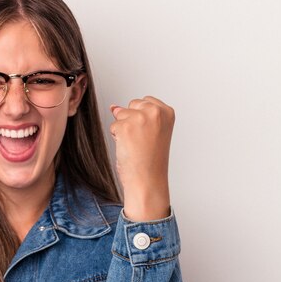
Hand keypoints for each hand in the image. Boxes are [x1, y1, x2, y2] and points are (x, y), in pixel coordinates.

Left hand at [110, 96, 174, 220]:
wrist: (147, 180)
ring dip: (123, 129)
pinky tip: (128, 148)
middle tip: (141, 141)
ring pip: (120, 114)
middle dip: (131, 120)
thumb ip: (138, 115)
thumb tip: (114, 107)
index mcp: (167, 112)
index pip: (145, 101)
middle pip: (132, 105)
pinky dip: (117, 138)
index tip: (148, 134)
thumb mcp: (152, 132)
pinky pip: (113, 126)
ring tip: (135, 145)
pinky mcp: (125, 126)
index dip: (142, 119)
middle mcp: (155, 112)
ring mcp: (140, 118)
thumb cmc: (151, 160)